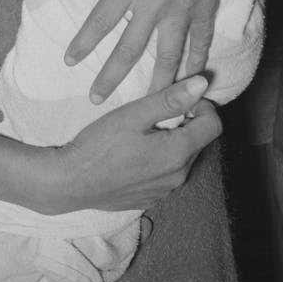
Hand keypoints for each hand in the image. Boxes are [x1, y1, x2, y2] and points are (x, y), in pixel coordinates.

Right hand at [54, 75, 219, 211]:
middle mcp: (178, 177)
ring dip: (172, 140)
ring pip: (183, 157)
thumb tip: (202, 83)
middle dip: (185, 121)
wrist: (68, 182)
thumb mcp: (135, 114)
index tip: (178, 97)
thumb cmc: (99, 144)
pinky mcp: (150, 198)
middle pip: (199, 141)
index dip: (201, 105)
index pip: (214, 125)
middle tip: (154, 110)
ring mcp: (164, 191)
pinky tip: (134, 151)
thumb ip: (171, 98)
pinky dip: (159, 158)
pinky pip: (167, 173)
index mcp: (178, 154)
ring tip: (142, 129)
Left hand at [66, 0, 271, 101]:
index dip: (84, 42)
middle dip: (111, 76)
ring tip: (149, 106)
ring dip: (157, 82)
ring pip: (167, 54)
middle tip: (96, 99)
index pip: (102, 18)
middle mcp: (155, 1)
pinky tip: (194, 81)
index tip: (69, 61)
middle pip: (129, 47)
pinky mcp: (207, 7)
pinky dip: (197, 62)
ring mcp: (183, 8)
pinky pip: (201, 41)